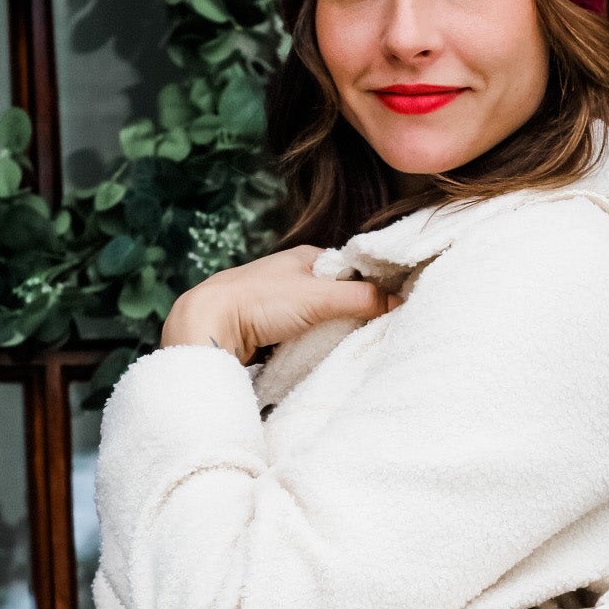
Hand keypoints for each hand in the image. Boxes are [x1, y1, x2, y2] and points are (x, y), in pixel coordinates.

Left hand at [161, 246, 395, 361]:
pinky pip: (302, 333)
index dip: (372, 286)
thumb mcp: (319, 297)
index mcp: (306, 256)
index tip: (391, 306)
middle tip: (371, 330)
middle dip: (353, 312)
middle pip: (338, 294)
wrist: (208, 325)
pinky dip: (312, 342)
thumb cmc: (259, 301)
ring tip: (346, 344)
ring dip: (331, 330)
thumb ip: (362, 299)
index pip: (353, 269)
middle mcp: (293, 275)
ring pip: (319, 316)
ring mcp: (279, 301)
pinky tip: (317, 352)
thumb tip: (400, 302)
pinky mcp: (268, 326)